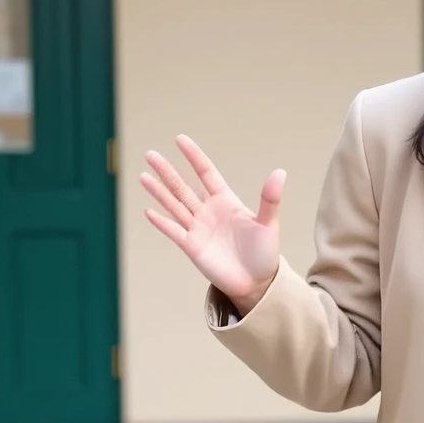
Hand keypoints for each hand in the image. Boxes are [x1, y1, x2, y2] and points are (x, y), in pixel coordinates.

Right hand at [140, 135, 285, 314]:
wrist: (257, 283)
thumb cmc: (265, 253)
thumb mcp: (268, 224)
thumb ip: (270, 199)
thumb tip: (280, 172)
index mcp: (226, 201)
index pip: (206, 173)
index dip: (194, 156)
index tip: (180, 139)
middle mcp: (208, 212)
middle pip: (183, 186)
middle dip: (167, 171)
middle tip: (150, 154)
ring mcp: (198, 229)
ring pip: (174, 205)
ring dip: (159, 191)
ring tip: (143, 176)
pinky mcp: (192, 247)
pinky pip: (174, 231)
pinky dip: (161, 222)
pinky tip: (149, 211)